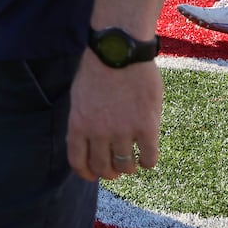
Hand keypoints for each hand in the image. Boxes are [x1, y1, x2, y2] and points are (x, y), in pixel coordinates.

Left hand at [65, 53, 162, 181]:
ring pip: (126, 166)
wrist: (119, 51)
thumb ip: (83, 120)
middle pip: (103, 167)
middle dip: (109, 172)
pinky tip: (148, 155)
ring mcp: (123, 131)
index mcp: (78, 124)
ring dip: (129, 167)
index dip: (86, 173)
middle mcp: (98, 132)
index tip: (93, 175)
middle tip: (116, 169)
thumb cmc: (99, 69)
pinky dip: (148, 161)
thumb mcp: (79, 96)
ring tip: (132, 161)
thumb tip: (87, 140)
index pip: (78, 161)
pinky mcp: (146, 127)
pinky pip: (149, 158)